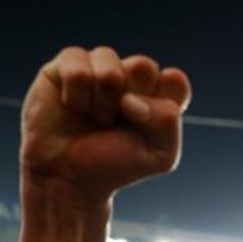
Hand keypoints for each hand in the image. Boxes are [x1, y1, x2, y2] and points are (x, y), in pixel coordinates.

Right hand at [21, 46, 191, 203]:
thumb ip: (168, 122)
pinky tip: (73, 107)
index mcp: (158, 94)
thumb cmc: (115, 164)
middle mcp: (131, 75)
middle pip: (144, 65)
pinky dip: (76, 97)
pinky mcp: (67, 64)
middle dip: (131, 100)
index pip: (175, 81)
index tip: (147, 127)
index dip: (160, 104)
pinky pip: (77, 70)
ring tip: (95, 118)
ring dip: (102, 104)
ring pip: (109, 68)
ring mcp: (99, 66)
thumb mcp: (160, 155)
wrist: (68, 177)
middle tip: (119, 121)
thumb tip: (131, 98)